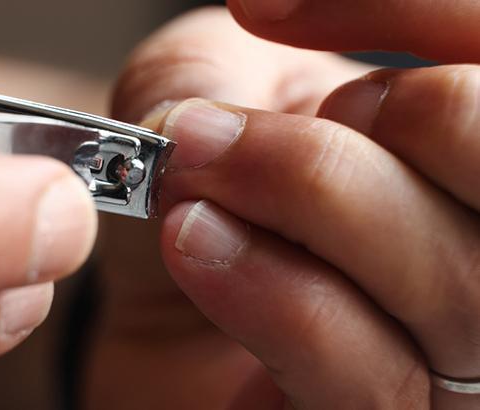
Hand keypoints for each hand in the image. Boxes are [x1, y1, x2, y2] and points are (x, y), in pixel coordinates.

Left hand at [86, 4, 479, 408]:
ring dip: (300, 203)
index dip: (400, 8)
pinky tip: (195, 243)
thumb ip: (208, 77)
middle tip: (217, 136)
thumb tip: (216, 111)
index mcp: (454, 144)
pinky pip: (372, 373)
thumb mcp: (197, 101)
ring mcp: (460, 351)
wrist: (164, 322)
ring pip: (456, 280)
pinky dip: (274, 296)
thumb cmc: (199, 202)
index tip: (259, 8)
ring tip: (190, 193)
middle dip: (344, 128)